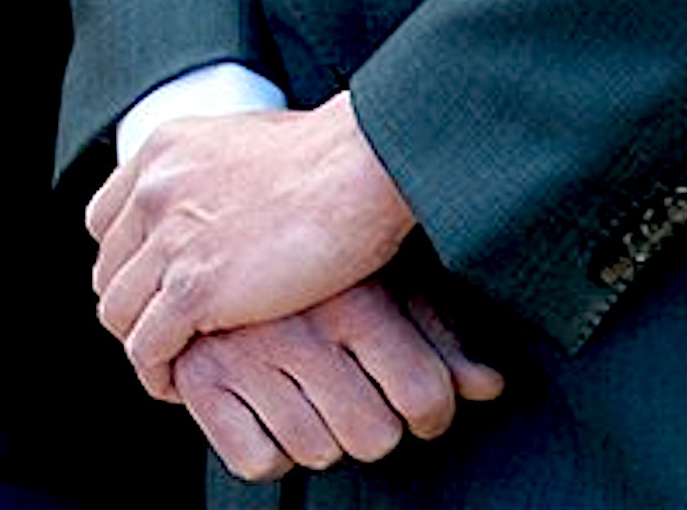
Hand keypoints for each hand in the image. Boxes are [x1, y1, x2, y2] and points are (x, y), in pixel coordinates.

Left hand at [89, 92, 417, 379]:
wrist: (365, 163)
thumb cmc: (337, 157)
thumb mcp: (252, 144)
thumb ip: (221, 172)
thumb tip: (231, 197)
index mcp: (163, 151)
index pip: (106, 220)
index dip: (127, 262)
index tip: (154, 288)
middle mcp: (152, 190)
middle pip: (108, 268)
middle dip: (132, 306)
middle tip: (163, 335)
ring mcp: (168, 239)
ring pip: (119, 312)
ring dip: (140, 343)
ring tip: (171, 366)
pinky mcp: (194, 288)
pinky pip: (147, 346)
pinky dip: (155, 372)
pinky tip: (178, 385)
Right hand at [163, 283, 506, 479]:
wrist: (211, 222)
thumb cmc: (317, 257)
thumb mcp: (386, 281)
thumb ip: (441, 335)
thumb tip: (489, 388)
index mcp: (350, 296)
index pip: (424, 396)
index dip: (432, 414)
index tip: (417, 405)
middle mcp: (296, 324)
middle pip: (374, 436)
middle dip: (371, 427)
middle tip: (354, 395)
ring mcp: (241, 352)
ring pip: (316, 452)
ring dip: (317, 436)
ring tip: (306, 395)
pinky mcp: (197, 378)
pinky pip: (257, 463)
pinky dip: (264, 451)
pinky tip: (265, 410)